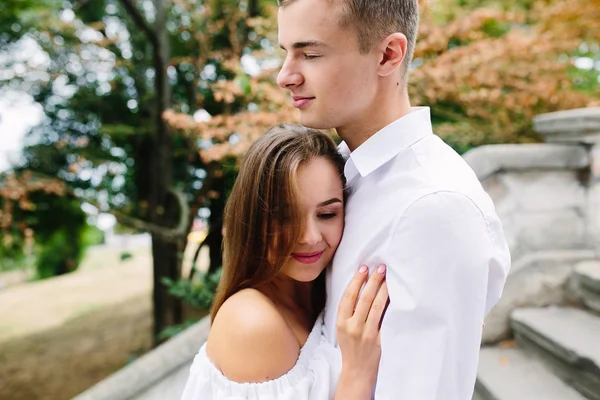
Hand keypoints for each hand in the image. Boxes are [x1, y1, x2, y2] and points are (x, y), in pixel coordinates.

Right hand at [336, 264, 388, 384]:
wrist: (357, 371)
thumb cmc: (350, 347)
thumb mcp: (342, 328)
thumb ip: (349, 312)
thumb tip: (359, 287)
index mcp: (341, 322)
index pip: (348, 296)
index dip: (356, 280)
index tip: (364, 268)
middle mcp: (352, 326)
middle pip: (363, 298)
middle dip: (372, 280)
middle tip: (380, 267)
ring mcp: (366, 333)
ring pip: (376, 306)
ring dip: (383, 289)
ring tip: (388, 277)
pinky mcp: (378, 339)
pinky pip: (384, 318)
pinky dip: (389, 305)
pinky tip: (393, 295)